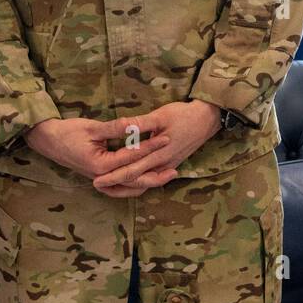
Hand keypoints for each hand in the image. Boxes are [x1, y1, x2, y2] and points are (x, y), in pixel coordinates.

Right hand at [24, 117, 170, 180]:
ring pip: (130, 188)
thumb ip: (116, 128)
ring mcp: (101, 181)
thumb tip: (136, 124)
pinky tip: (147, 180)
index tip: (167, 138)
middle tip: (176, 168)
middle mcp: (102, 178)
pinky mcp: (100, 180)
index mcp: (100, 165)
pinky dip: (136, 186)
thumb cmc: (68, 132)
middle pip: (135, 180)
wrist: (48, 141)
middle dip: (156, 173)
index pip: (132, 157)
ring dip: (149, 183)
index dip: (151, 147)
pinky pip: (122, 188)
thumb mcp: (92, 127)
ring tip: (167, 176)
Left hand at [90, 101, 222, 197]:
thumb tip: (122, 127)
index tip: (96, 179)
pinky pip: (152, 179)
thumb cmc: (183, 115)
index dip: (113, 176)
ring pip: (145, 184)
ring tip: (108, 187)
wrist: (207, 119)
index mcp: (158, 155)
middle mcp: (163, 165)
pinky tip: (130, 181)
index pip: (131, 171)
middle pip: (136, 181)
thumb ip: (140, 124)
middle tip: (96, 185)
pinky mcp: (171, 163)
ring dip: (126, 187)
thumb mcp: (160, 116)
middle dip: (115, 185)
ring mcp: (168, 166)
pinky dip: (139, 182)